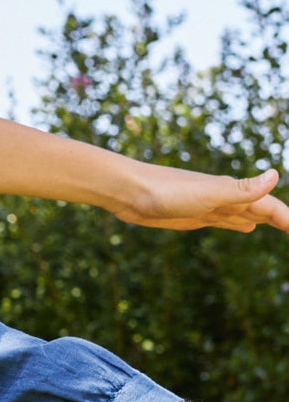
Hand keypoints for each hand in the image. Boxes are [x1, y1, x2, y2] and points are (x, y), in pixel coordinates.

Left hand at [110, 162, 288, 234]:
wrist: (128, 191)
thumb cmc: (165, 191)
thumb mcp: (207, 194)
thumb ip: (241, 189)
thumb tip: (275, 175)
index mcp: (231, 192)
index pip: (268, 206)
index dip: (287, 218)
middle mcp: (225, 197)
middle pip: (262, 208)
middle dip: (282, 218)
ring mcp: (210, 206)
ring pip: (247, 213)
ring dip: (266, 218)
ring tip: (282, 225)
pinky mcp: (194, 216)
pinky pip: (226, 220)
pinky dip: (240, 222)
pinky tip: (245, 226)